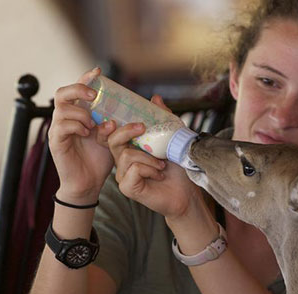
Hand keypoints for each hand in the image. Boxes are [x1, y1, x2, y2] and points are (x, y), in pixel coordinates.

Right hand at [49, 68, 116, 203]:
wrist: (88, 184)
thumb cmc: (99, 160)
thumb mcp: (110, 139)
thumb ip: (112, 126)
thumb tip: (115, 118)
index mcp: (78, 113)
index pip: (77, 89)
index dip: (85, 77)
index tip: (98, 72)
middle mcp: (65, 118)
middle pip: (61, 93)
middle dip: (78, 89)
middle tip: (93, 95)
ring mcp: (58, 129)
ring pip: (61, 109)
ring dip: (80, 112)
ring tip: (93, 124)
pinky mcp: (55, 141)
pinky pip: (61, 126)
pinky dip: (76, 126)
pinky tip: (87, 133)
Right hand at [107, 95, 202, 217]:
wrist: (186, 191)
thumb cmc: (178, 167)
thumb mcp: (172, 137)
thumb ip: (163, 118)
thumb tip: (155, 98)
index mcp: (129, 148)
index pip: (112, 133)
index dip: (111, 124)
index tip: (122, 117)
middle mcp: (122, 161)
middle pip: (113, 139)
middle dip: (127, 130)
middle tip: (143, 128)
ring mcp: (123, 175)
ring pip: (125, 155)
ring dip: (148, 157)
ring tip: (162, 163)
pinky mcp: (127, 187)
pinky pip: (133, 170)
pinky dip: (149, 169)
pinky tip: (159, 174)